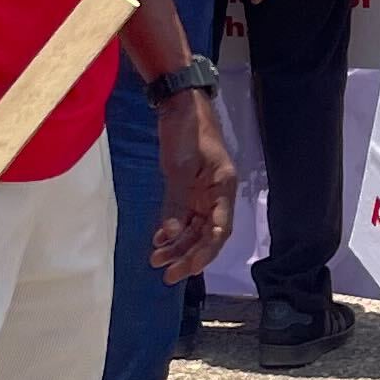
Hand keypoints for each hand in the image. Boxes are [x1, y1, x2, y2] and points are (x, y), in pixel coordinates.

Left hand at [150, 91, 238, 281]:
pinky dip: (171, 230)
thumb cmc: (187, 132)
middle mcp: (216, 195)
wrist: (179, 104)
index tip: (189, 269)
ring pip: (193, 228)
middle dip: (188, 256)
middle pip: (206, 234)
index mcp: (223, 188)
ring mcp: (202, 192)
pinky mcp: (188, 188)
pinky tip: (158, 242)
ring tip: (156, 261)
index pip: (220, 229)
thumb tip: (168, 236)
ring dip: (177, 246)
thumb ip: (175, 203)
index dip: (206, 253)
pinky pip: (182, 216)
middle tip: (168, 276)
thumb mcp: (179, 168)